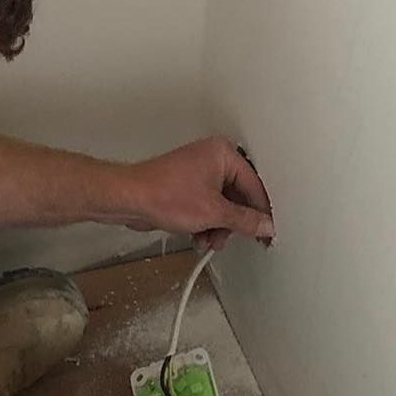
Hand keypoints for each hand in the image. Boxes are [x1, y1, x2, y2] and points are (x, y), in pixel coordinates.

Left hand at [114, 136, 273, 250]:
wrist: (129, 200)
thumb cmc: (163, 194)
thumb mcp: (214, 213)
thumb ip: (245, 221)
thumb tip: (264, 226)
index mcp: (223, 154)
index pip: (254, 185)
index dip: (261, 211)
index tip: (267, 230)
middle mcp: (211, 159)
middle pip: (237, 197)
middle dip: (232, 223)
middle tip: (231, 238)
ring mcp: (197, 173)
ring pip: (221, 206)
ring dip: (218, 228)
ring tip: (209, 241)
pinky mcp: (184, 188)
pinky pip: (205, 207)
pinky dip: (205, 224)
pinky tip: (198, 237)